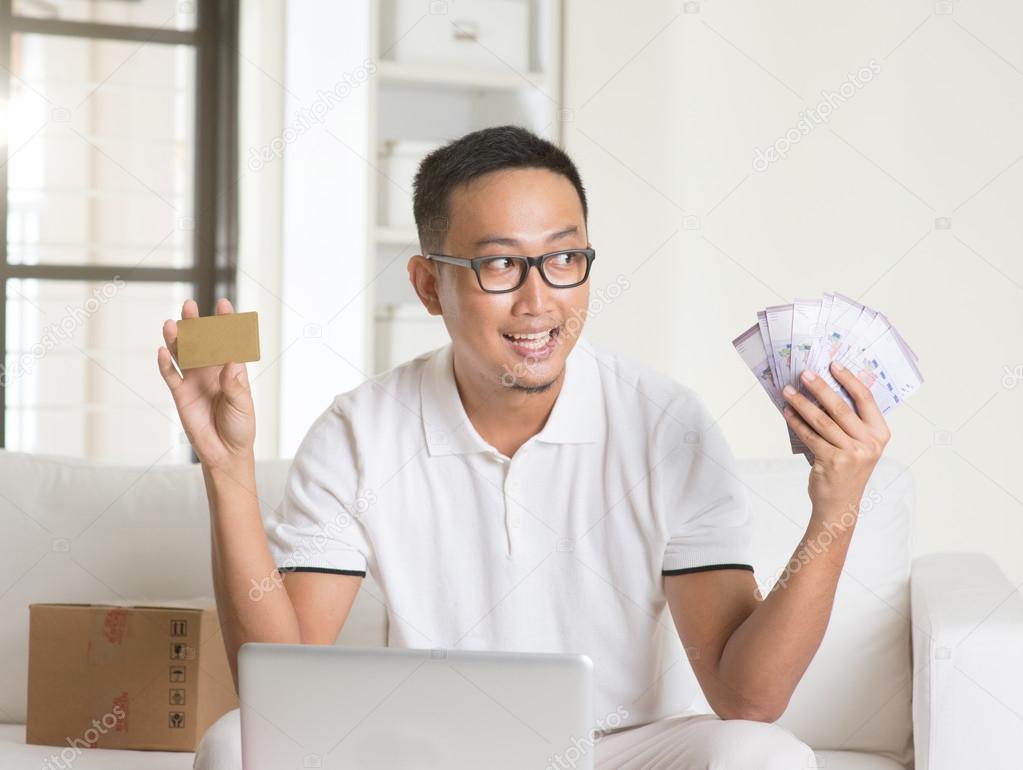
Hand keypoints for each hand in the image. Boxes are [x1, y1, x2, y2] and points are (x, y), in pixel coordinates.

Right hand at [157, 298, 255, 469]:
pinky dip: (165, 364)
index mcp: (232, 369)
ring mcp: (194, 380)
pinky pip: (170, 375)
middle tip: (189, 305)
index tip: (223, 304)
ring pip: (182, 353)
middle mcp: (211, 370)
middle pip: (201, 341)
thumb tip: (229, 364)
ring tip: (171, 323)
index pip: (228, 341)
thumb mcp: (243, 405)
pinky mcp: (180, 393)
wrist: (226, 452)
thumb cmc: (240, 426)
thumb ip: (234, 386)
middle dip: (195, 323)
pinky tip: (162, 351)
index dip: (225, 323)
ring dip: (176, 339)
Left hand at [782, 361, 890, 515]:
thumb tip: (824, 389)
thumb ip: (850, 421)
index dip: (849, 379)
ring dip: (802, 403)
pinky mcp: (833, 461)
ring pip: (822, 420)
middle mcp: (870, 443)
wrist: (840, 503)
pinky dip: (796, 422)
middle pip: (841, 407)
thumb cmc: (847, 468)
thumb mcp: (859, 444)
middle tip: (804, 374)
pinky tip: (787, 412)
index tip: (833, 365)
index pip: (866, 399)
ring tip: (788, 391)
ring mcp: (852, 453)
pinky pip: (810, 436)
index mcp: (880, 433)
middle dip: (820, 387)